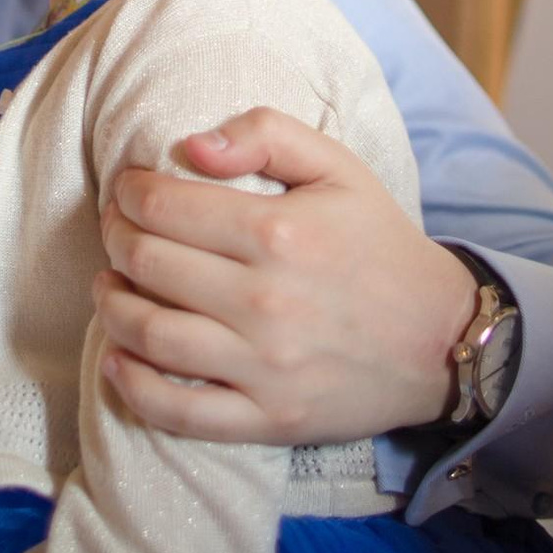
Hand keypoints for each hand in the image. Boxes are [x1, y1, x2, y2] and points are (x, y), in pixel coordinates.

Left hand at [92, 107, 477, 443]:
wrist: (443, 340)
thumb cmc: (379, 245)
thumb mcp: (338, 167)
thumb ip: (265, 133)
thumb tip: (190, 146)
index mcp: (279, 233)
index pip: (163, 206)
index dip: (129, 193)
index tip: (128, 191)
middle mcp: (265, 302)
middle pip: (147, 263)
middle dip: (115, 239)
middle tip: (116, 231)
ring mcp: (265, 367)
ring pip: (150, 335)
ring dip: (110, 306)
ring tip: (109, 286)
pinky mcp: (268, 419)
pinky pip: (178, 412)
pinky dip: (132, 387)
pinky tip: (115, 359)